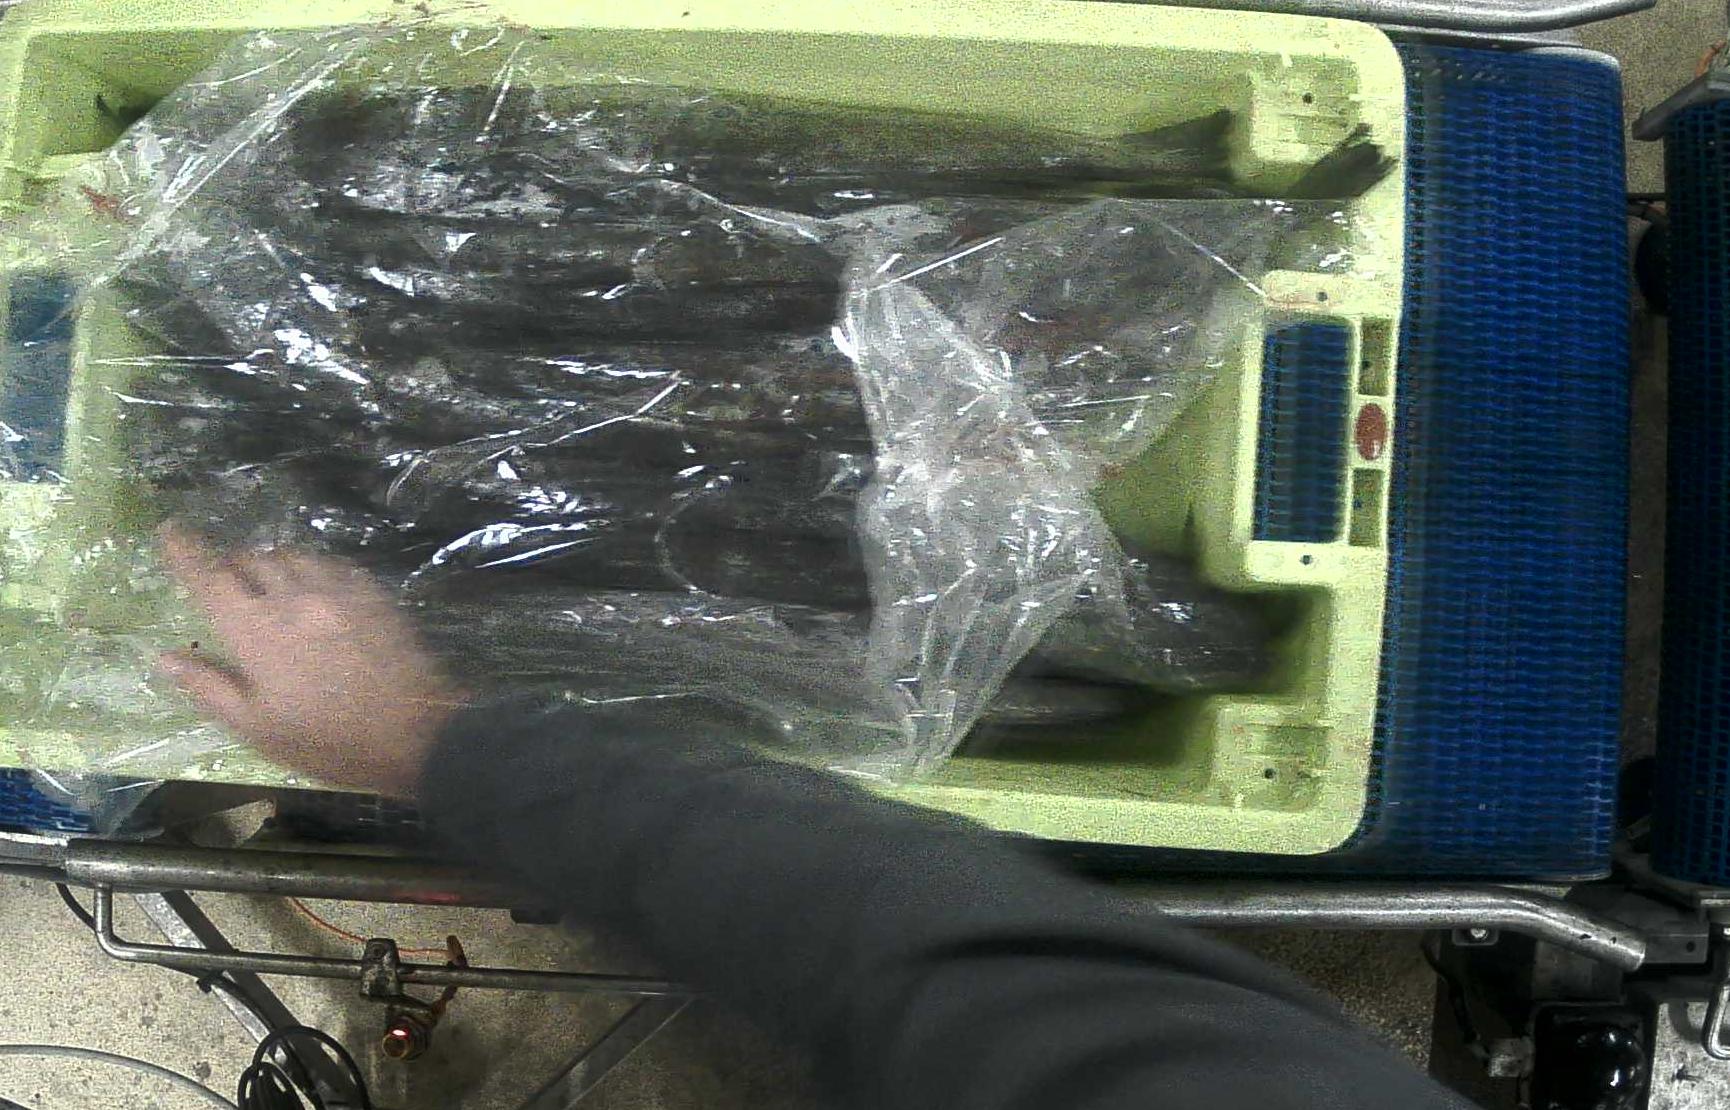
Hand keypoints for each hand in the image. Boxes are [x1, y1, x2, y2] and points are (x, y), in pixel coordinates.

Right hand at [157, 529, 464, 795]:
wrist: (415, 735)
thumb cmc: (327, 741)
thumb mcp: (256, 727)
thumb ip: (208, 686)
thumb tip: (162, 657)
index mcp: (257, 631)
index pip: (210, 577)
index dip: (185, 551)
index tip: (169, 531)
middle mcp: (295, 598)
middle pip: (251, 559)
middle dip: (232, 564)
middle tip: (227, 584)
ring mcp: (339, 592)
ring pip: (294, 556)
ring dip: (274, 565)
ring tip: (271, 588)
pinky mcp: (375, 594)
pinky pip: (335, 565)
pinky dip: (315, 569)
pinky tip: (317, 591)